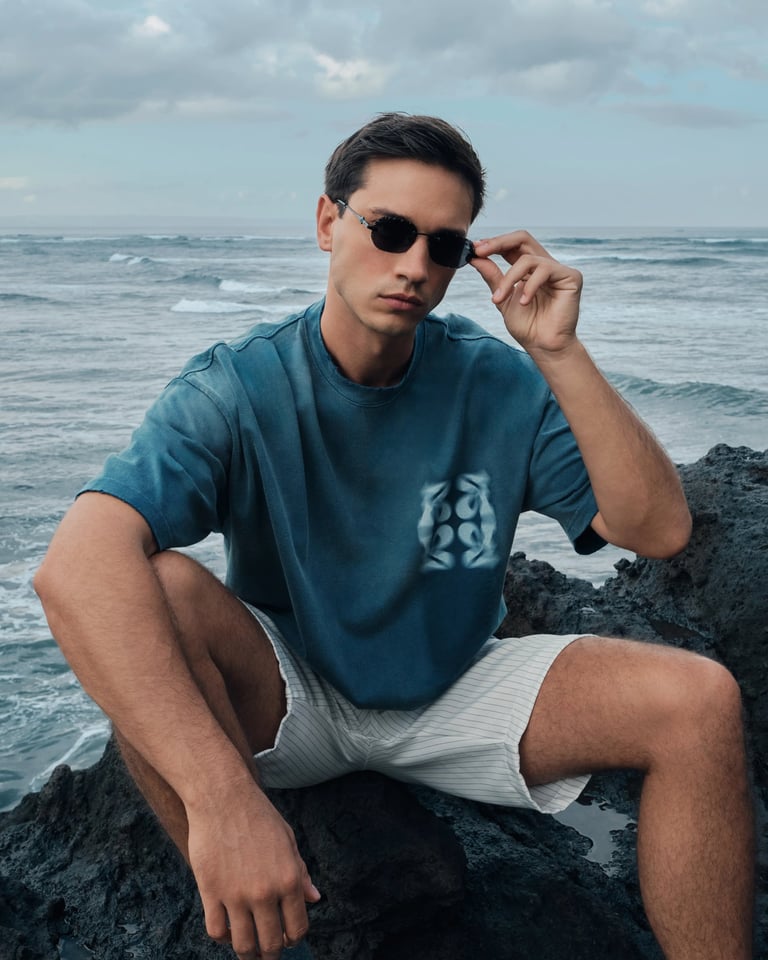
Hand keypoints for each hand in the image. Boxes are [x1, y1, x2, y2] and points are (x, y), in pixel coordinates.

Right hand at [186, 785, 320, 959]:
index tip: (287, 940)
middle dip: (271, 955)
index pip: (297, 928)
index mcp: (289, 879)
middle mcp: (265, 891)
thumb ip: (300, 872)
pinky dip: (223, 937)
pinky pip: (216, 931)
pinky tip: (227, 929)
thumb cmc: (258, 816)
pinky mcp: (211, 892)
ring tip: (247, 950)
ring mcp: (236, 894)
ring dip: (247, 953)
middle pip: (270, 944)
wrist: (223, 797)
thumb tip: (314, 898)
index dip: (294, 939)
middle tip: (267, 953)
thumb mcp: (288, 840)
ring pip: (243, 944)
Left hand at [471, 231, 582, 355]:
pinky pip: (545, 270)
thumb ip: (493, 277)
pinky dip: (530, 286)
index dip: (494, 243)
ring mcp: (557, 270)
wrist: (543, 346)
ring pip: (528, 258)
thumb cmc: (527, 326)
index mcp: (528, 269)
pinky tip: (524, 302)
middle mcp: (543, 265)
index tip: (474, 249)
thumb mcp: (503, 299)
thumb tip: (476, 257)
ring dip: (509, 278)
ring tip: (500, 298)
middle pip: (523, 238)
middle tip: (481, 251)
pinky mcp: (571, 277)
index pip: (511, 246)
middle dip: (499, 243)